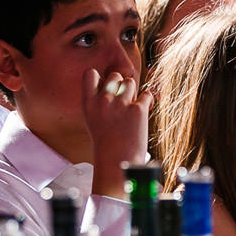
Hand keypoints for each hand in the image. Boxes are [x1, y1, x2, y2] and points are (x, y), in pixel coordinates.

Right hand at [83, 68, 150, 195]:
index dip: (100, 78)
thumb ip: (98, 101)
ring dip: (133, 92)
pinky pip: (146, 95)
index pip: (90, 73)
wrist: (117, 161)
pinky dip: (147, 101)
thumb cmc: (105, 143)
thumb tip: (111, 84)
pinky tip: (143, 110)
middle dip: (120, 85)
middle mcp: (103, 100)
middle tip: (122, 102)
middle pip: (115, 76)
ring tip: (131, 108)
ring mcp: (121, 104)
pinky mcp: (138, 110)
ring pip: (130, 82)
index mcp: (89, 103)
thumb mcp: (92, 120)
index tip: (104, 88)